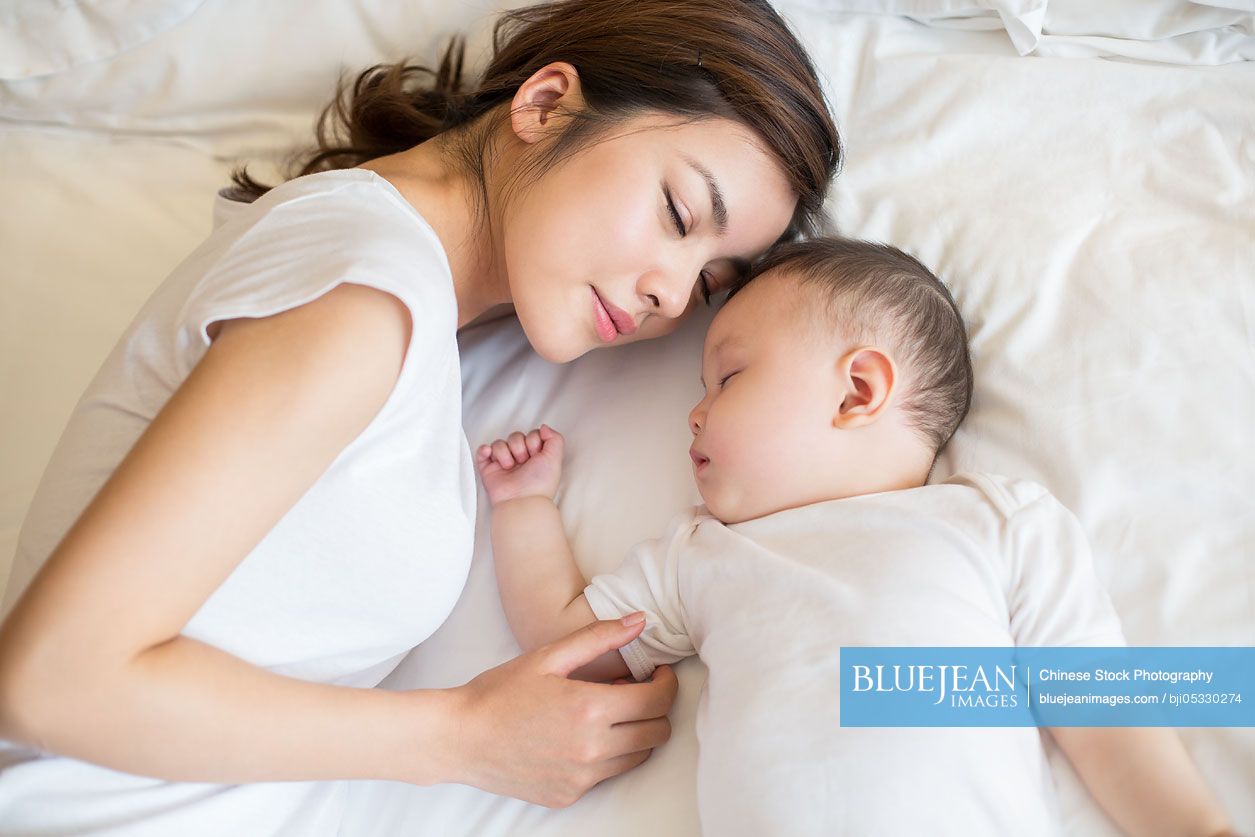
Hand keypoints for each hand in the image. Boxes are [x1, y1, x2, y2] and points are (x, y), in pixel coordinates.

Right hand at [445, 616, 677, 807]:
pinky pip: (607, 775)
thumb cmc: (500, 692)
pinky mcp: (569, 794)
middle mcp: (591, 749)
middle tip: (637, 691)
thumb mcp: (548, 656)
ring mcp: (581, 777)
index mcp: (589, 709)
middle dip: (657, 708)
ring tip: (611, 712)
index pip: (658, 701)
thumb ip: (599, 637)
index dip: (667, 684)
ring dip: (637, 733)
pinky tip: (583, 735)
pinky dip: (607, 755)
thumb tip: (639, 621)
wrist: (459, 738)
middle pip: (658, 733)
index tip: (658, 674)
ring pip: (638, 757)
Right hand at [476, 424, 564, 505]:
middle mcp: (519, 459)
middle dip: (519, 446)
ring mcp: (503, 463)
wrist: (522, 500)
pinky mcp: (489, 469)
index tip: (536, 455)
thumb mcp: (555, 458)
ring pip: (499, 443)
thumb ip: (555, 438)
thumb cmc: (539, 484)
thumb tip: (544, 427)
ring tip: (509, 466)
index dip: (533, 441)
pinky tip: (492, 456)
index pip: (531, 434)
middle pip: (515, 436)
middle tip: (523, 462)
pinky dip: (484, 451)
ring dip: (505, 453)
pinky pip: (482, 451)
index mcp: (535, 456)